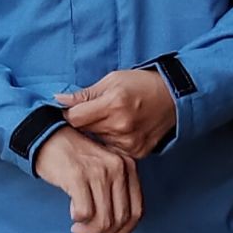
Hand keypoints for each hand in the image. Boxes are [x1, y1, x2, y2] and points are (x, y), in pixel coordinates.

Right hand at [35, 126, 142, 232]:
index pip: (137, 211)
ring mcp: (99, 170)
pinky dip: (79, 220)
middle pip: (121, 218)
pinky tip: (72, 215)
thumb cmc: (74, 161)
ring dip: (90, 232)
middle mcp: (118, 167)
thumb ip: (111, 208)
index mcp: (128, 167)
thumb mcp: (101, 178)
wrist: (48, 137)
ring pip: (104, 219)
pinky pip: (85, 212)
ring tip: (78, 228)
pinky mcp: (78, 175)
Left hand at [54, 70, 175, 158]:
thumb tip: (58, 99)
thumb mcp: (112, 80)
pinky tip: (120, 130)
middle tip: (92, 114)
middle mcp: (121, 125)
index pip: (75, 117)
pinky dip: (111, 142)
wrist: (174, 98)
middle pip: (84, 131)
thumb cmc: (141, 84)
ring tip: (109, 120)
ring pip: (97, 142)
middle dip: (84, 123)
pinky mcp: (137, 153)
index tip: (72, 110)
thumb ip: (85, 94)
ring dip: (97, 133)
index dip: (70, 113)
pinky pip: (112, 150)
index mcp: (113, 103)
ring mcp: (130, 142)